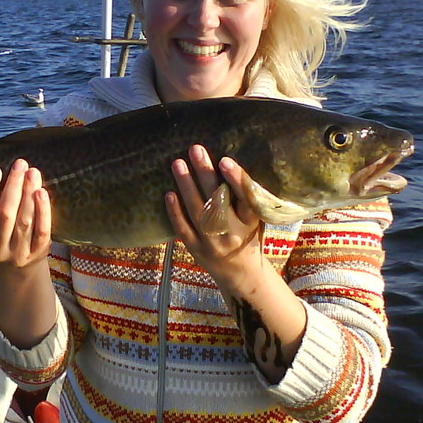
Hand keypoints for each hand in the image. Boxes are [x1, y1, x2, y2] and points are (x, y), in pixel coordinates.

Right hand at [0, 159, 51, 268]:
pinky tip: (42, 193)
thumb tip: (7, 169)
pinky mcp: (36, 254)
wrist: (18, 268)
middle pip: (4, 214)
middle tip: (20, 164)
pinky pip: (42, 231)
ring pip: (24, 221)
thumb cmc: (2, 233)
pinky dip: (43, 211)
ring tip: (33, 173)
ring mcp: (17, 253)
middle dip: (13, 186)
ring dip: (29, 194)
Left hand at [165, 145, 264, 291]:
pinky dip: (175, 211)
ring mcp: (212, 242)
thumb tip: (224, 163)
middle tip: (195, 150)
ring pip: (198, 210)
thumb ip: (243, 197)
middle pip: (218, 200)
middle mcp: (232, 232)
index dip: (236, 180)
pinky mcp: (195, 249)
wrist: (239, 272)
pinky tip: (168, 193)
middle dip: (205, 173)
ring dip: (186, 185)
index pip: (246, 198)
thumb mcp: (253, 218)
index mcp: (250, 222)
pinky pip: (183, 228)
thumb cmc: (246, 235)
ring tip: (178, 163)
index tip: (225, 160)